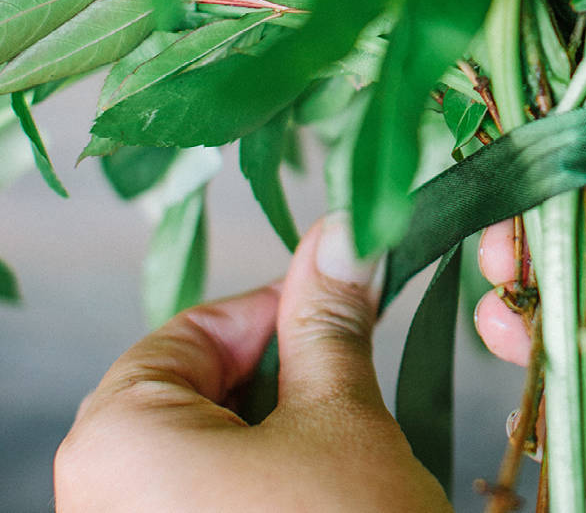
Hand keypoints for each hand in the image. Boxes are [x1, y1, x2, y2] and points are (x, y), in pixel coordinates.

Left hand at [54, 214, 450, 512]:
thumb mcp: (343, 422)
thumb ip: (329, 324)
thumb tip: (342, 240)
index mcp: (115, 440)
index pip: (189, 332)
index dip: (274, 311)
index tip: (340, 304)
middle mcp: (93, 497)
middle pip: (190, 393)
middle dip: (279, 379)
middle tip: (351, 381)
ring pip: (200, 453)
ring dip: (275, 435)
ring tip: (341, 451)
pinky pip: (199, 502)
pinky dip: (258, 486)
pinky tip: (318, 497)